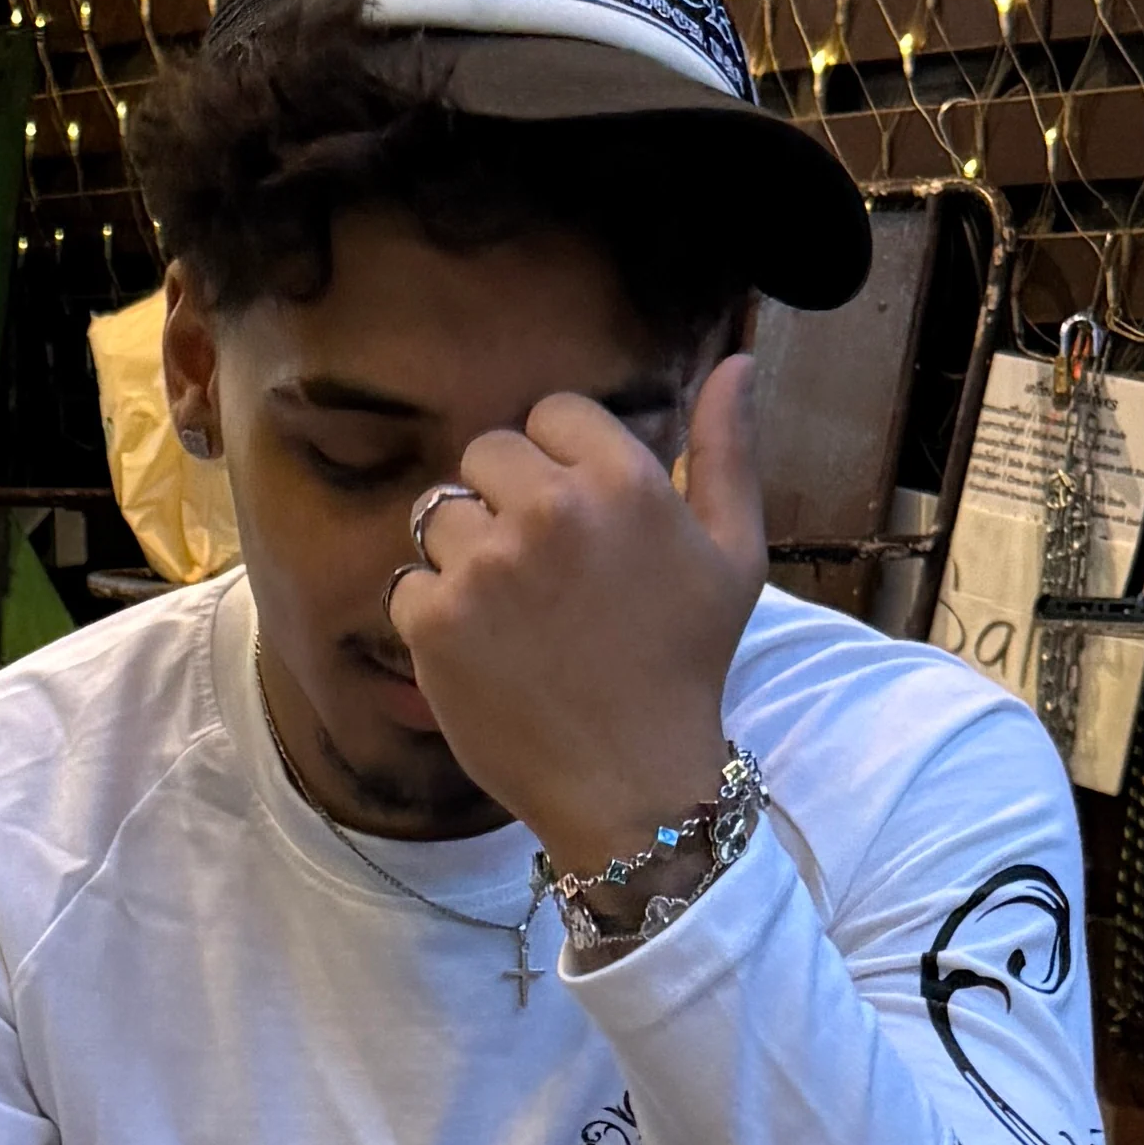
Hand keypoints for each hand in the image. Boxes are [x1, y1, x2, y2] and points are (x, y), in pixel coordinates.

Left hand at [384, 342, 768, 881]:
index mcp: (624, 480)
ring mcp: (485, 564)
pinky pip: (408, 581)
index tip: (575, 521)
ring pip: (440, 514)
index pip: (551, 414)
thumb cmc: (686, 666)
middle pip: (487, 453)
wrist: (632, 782)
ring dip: (465, 557)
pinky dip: (433, 616)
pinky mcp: (433, 618)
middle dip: (505, 501)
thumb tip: (735, 361)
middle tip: (540, 574)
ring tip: (512, 617)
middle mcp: (550, 510)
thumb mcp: (734, 555)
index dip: (558, 462)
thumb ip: (726, 451)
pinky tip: (483, 654)